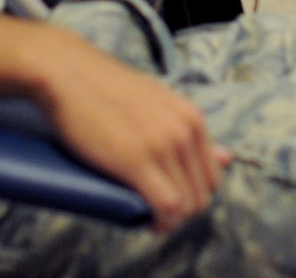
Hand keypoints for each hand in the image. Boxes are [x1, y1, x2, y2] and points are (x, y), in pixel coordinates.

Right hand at [33, 29, 229, 230]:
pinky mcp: (136, 161)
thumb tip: (227, 157)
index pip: (212, 175)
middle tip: (155, 211)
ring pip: (185, 205)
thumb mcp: (158, 104)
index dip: (194, 195)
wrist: (68, 73)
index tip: (171, 200)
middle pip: (200, 194)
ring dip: (170, 220)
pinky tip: (147, 223)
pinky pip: (165, 206)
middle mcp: (184, 131)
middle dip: (182, 211)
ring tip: (148, 217)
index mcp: (192, 117)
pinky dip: (160, 222)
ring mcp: (162, 145)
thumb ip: (189, 129)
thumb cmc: (107, 90)